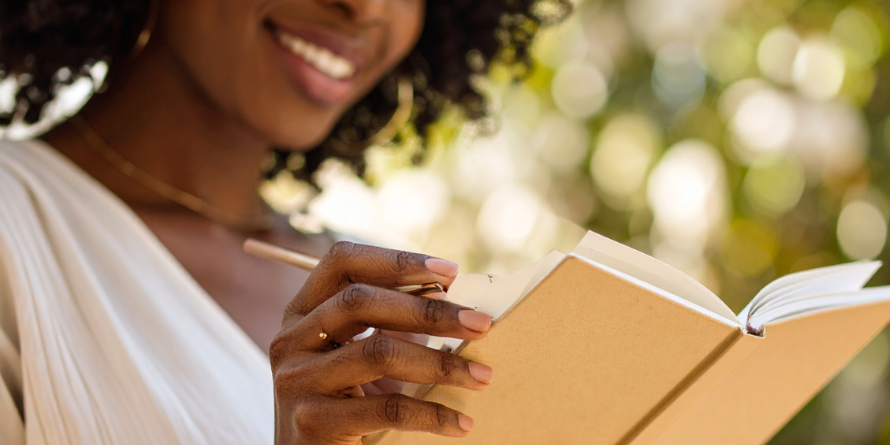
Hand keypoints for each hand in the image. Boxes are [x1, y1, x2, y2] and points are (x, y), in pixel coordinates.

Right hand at [271, 241, 492, 444]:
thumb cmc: (345, 406)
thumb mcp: (358, 356)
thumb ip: (390, 324)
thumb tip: (452, 299)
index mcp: (301, 312)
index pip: (342, 261)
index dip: (396, 261)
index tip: (450, 272)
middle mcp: (291, 339)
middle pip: (360, 302)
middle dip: (429, 311)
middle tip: (481, 324)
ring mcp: (296, 380)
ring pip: (377, 352)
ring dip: (440, 363)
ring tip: (482, 375)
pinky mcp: (312, 422)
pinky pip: (386, 408)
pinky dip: (432, 414)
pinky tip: (461, 422)